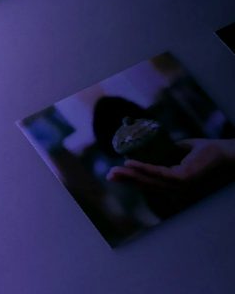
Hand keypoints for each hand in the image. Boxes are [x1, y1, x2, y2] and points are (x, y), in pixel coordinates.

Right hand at [107, 138, 234, 190]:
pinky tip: (130, 164)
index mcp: (175, 185)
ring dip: (130, 175)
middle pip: (146, 184)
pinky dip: (143, 169)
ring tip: (115, 170)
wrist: (227, 153)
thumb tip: (147, 143)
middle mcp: (177, 190)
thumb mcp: (180, 150)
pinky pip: (159, 174)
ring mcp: (181, 186)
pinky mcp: (184, 179)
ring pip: (149, 180)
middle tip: (109, 175)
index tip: (115, 174)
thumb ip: (167, 152)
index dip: (132, 179)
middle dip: (126, 179)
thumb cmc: (207, 151)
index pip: (149, 183)